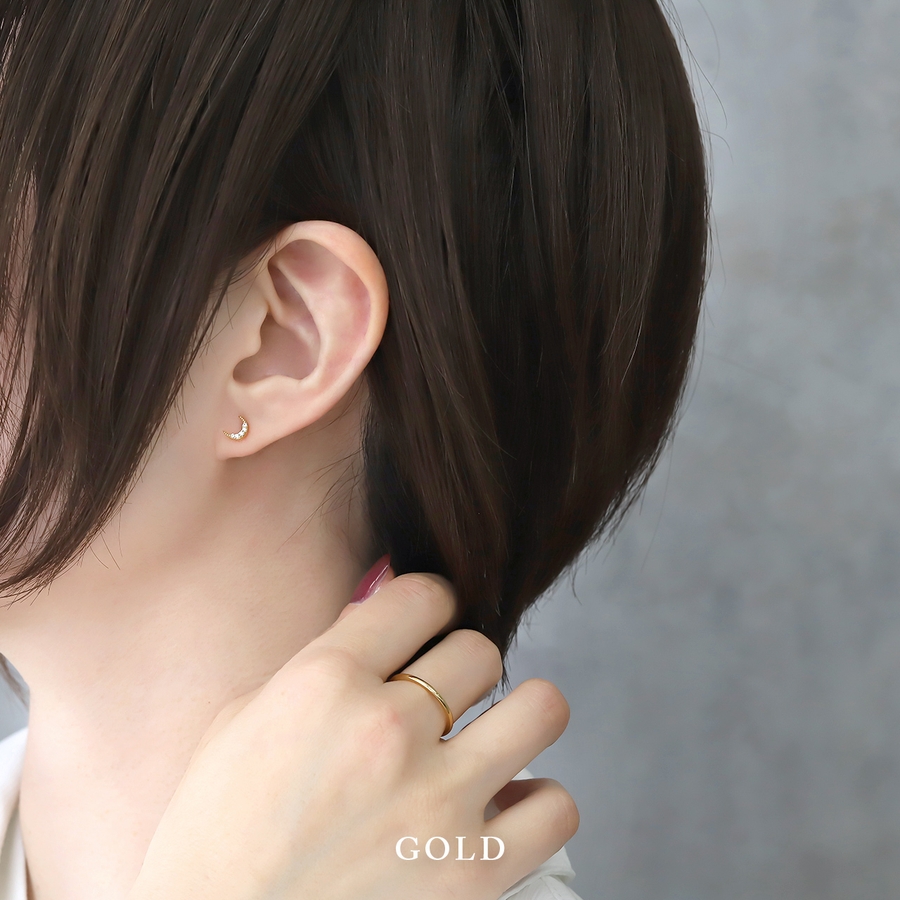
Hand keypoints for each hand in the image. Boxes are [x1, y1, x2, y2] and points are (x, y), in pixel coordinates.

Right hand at [128, 569, 577, 899]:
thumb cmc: (217, 832)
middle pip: (481, 650)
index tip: (427, 628)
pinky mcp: (472, 875)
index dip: (430, 605)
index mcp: (324, 680)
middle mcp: (386, 730)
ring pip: (541, 710)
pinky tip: (502, 805)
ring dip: (519, 717)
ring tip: (494, 735)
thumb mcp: (243, 717)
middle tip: (442, 700)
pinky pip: (556, 808)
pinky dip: (536, 803)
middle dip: (461, 669)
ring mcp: (435, 805)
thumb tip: (383, 611)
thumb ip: (321, 658)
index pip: (425, 595)